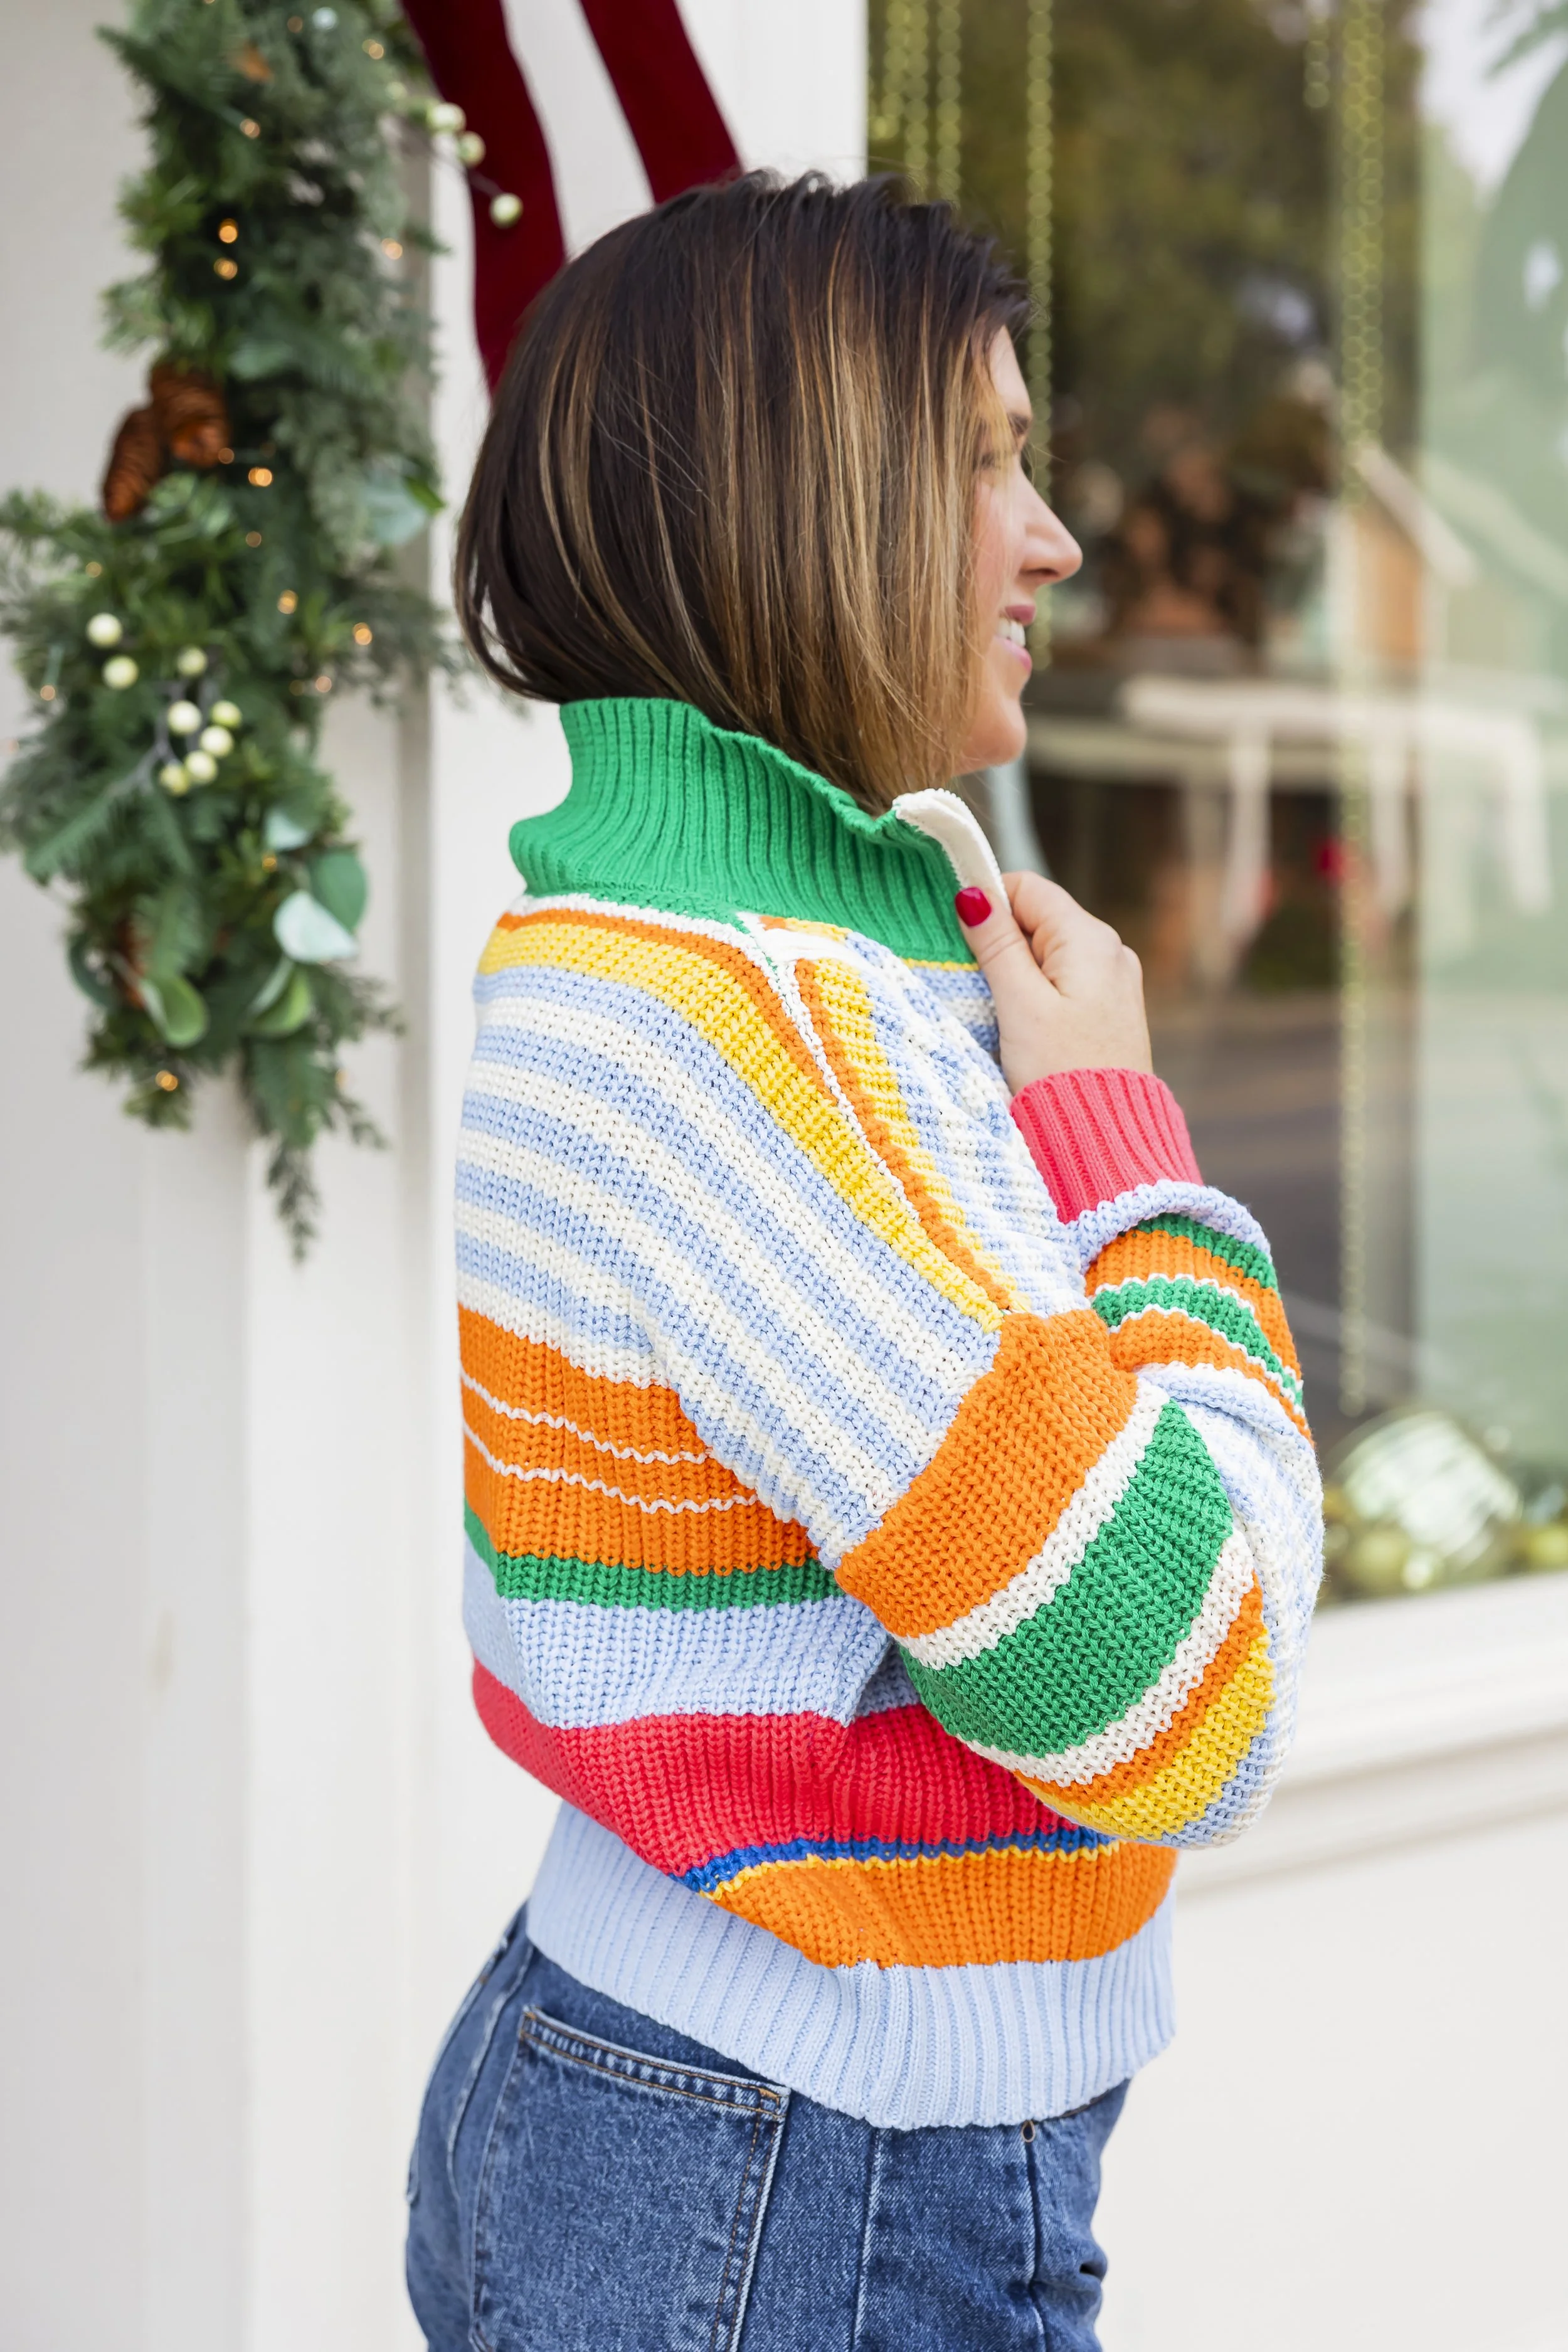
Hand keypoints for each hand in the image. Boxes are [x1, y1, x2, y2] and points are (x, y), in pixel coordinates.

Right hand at [954, 872, 1152, 1094]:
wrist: (1104, 1139)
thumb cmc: (1060, 1073)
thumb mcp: (1020, 1003)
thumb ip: (997, 944)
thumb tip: (974, 893)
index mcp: (1091, 938)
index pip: (1028, 889)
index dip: (989, 904)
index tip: (959, 937)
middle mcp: (1111, 952)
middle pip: (1039, 920)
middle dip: (1001, 943)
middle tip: (976, 984)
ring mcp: (1115, 983)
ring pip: (1050, 955)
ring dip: (1016, 973)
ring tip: (999, 1012)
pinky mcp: (1110, 1013)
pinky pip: (1065, 984)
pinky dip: (1037, 994)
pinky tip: (1024, 1026)